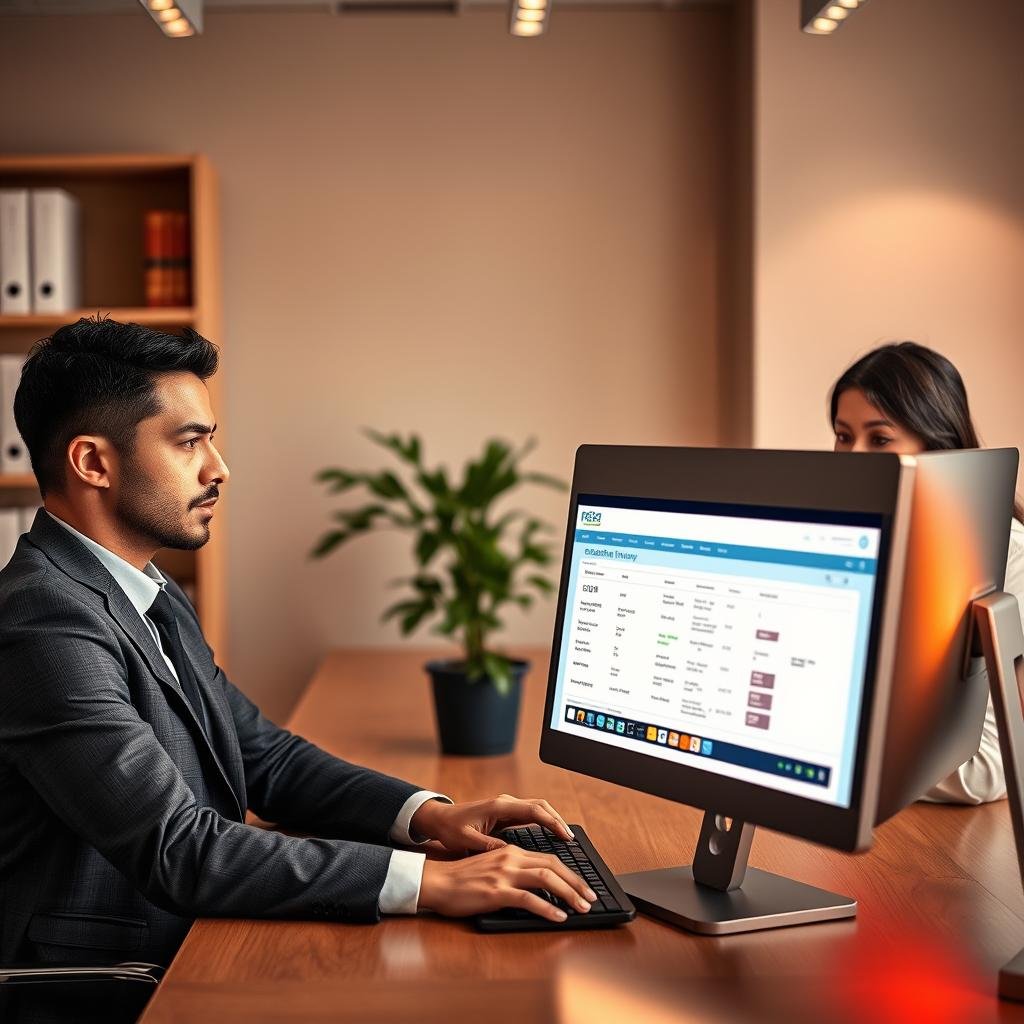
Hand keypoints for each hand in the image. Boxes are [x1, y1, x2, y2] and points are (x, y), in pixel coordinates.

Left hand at [410, 793, 574, 853]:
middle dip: (557, 820)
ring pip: (537, 808)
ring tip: (565, 837)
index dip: (552, 822)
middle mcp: (505, 803)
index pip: (534, 810)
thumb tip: (511, 853)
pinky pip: (530, 814)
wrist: (440, 818)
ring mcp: (506, 806)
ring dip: (552, 820)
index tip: (565, 836)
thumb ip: (489, 846)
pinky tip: (550, 834)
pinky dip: (543, 821)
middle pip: (540, 806)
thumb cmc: (451, 829)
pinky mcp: (505, 813)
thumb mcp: (467, 841)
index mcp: (499, 807)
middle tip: (570, 838)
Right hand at [418, 845, 596, 921]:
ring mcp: (504, 875)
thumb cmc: (462, 878)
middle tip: (591, 897)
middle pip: (554, 866)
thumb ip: (513, 870)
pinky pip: (528, 899)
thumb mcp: (492, 866)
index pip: (549, 859)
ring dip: (569, 894)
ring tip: (582, 907)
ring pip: (546, 879)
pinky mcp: (496, 892)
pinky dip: (547, 908)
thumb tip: (537, 884)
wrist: (437, 882)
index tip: (583, 886)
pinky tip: (558, 917)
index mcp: (512, 852)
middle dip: (577, 883)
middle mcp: (511, 859)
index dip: (570, 873)